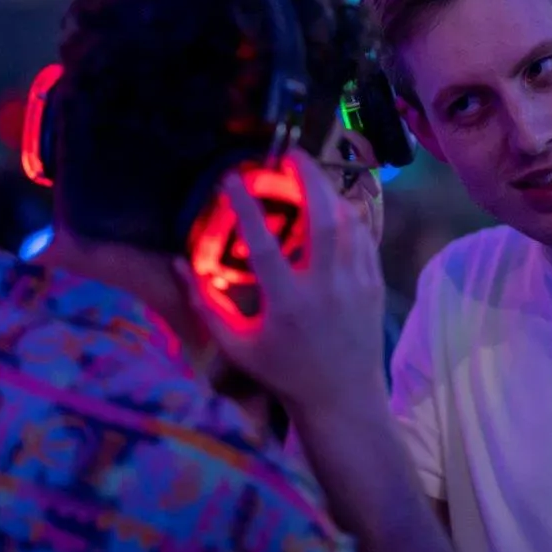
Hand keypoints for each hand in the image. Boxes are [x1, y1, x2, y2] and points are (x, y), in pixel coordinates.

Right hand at [178, 148, 386, 412]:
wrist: (342, 397)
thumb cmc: (283, 371)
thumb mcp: (236, 346)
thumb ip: (205, 303)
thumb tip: (178, 261)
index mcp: (288, 303)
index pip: (264, 245)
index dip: (246, 207)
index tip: (232, 177)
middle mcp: (327, 287)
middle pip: (323, 218)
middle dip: (308, 178)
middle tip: (289, 154)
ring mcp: (356, 283)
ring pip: (349, 221)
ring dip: (329, 190)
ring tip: (308, 172)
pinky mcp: (374, 283)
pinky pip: (365, 236)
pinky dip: (349, 213)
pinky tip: (333, 201)